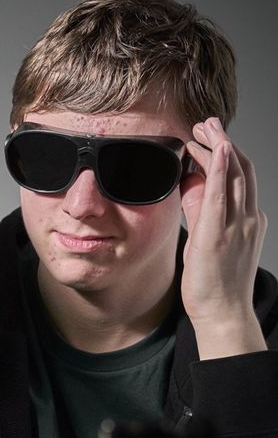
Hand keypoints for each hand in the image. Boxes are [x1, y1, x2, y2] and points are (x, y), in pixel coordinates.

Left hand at [179, 117, 267, 358]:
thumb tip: (189, 186)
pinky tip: (218, 149)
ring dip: (221, 146)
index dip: (226, 153)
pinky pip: (223, 195)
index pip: (239, 177)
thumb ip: (200, 212)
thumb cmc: (214, 282)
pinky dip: (222, 169)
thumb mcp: (205, 239)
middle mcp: (247, 218)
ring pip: (236, 175)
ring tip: (206, 127)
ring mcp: (237, 225)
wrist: (223, 313)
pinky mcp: (219, 234)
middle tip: (206, 123)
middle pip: (241, 169)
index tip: (210, 137)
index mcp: (246, 220)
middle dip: (224, 142)